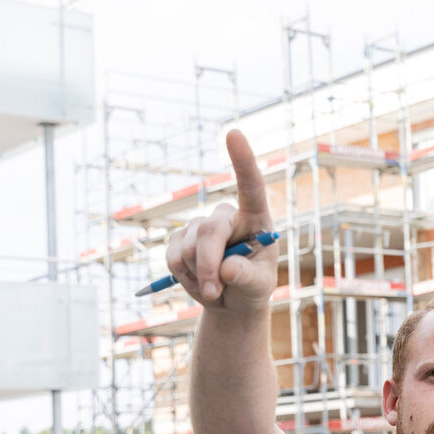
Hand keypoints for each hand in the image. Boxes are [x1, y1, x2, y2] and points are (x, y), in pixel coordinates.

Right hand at [163, 130, 279, 311]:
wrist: (231, 300)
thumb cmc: (252, 287)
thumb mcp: (259, 287)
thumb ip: (248, 277)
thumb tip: (227, 268)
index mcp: (255, 218)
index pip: (250, 186)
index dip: (243, 161)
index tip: (234, 133)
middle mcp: (227, 216)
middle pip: (210, 231)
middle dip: (208, 265)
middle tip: (214, 292)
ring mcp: (201, 226)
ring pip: (188, 248)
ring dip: (198, 275)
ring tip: (214, 289)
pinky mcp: (180, 239)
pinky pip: (173, 257)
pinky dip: (184, 278)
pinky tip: (198, 283)